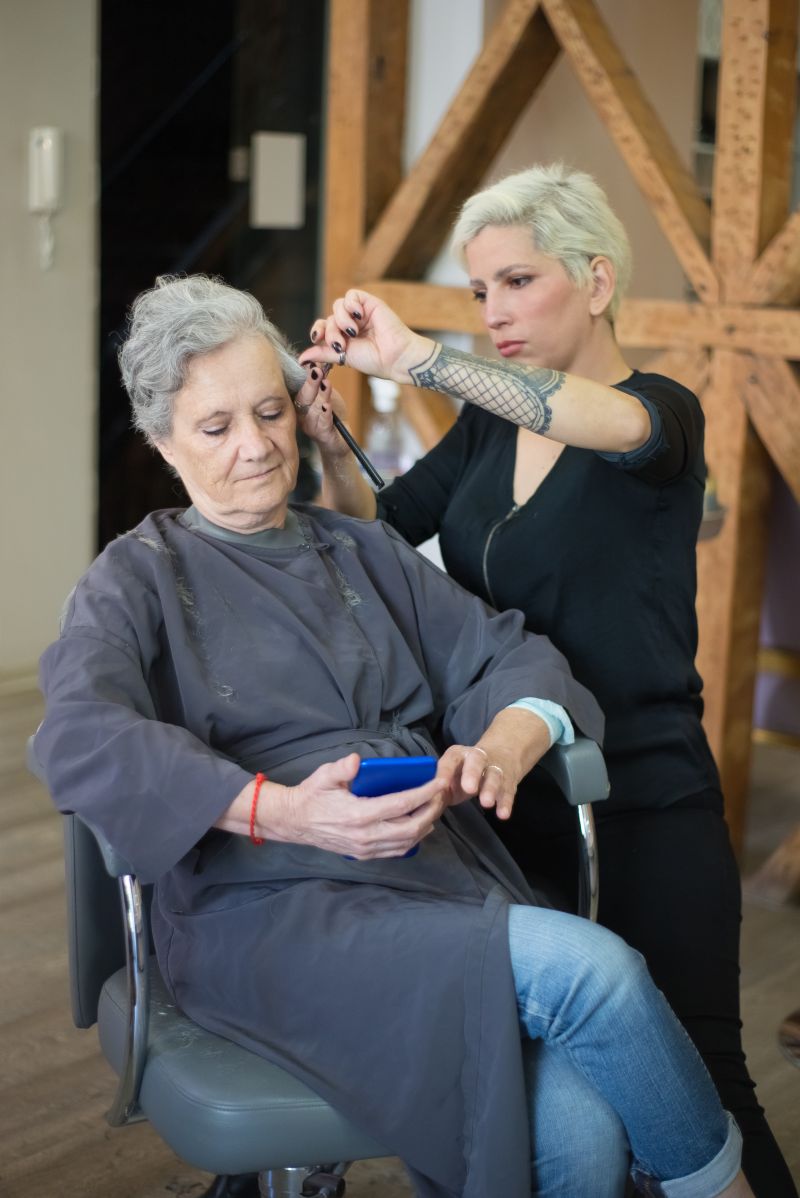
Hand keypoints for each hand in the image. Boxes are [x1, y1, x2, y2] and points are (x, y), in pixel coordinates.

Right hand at [277, 753, 447, 858]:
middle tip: (441, 795)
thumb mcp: (323, 777)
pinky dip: (413, 839)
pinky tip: (420, 826)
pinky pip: (396, 850)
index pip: (401, 804)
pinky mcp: (364, 854)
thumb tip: (355, 760)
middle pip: (411, 827)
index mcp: (359, 814)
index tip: (439, 782)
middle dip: (431, 810)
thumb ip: (341, 769)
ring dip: (426, 825)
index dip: (424, 793)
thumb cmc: (312, 795)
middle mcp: (366, 835)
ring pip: (407, 842)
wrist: (295, 822)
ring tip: (434, 808)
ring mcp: (366, 848)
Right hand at [293, 365, 348, 457]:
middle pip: (303, 397)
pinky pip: (323, 423)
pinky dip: (325, 414)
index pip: (297, 387)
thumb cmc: (331, 414)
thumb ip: (320, 381)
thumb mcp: (325, 394)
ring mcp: (310, 425)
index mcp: (300, 403)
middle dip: (310, 383)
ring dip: (320, 396)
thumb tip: (314, 361)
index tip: (309, 363)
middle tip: (316, 370)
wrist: (341, 438)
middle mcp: (302, 414)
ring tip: (325, 384)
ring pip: (313, 409)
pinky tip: (327, 406)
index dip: (302, 375)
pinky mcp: (322, 434)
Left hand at [299, 289, 435, 384]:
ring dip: (341, 319)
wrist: (394, 357)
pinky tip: (359, 315)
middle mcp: (350, 324)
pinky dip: (351, 304)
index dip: (317, 330)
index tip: (316, 337)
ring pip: (338, 306)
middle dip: (330, 331)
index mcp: (344, 337)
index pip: (323, 326)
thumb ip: (322, 353)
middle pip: (329, 318)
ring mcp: (359, 313)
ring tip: (353, 332)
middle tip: (341, 344)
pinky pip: (352, 295)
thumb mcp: (342, 357)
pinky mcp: (369, 303)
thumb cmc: (374, 360)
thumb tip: (301, 359)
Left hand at [436, 745, 517, 819]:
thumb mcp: (451, 776)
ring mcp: (495, 768)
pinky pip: (508, 792)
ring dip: (491, 789)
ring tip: (486, 803)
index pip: (451, 759)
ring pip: (494, 776)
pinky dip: (506, 803)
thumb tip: (430, 808)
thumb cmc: (465, 772)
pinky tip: (503, 814)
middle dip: (472, 774)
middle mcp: (478, 757)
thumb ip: (441, 790)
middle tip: (469, 789)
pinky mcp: (508, 782)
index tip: (442, 784)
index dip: (446, 771)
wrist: (501, 755)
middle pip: (476, 761)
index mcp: (458, 755)